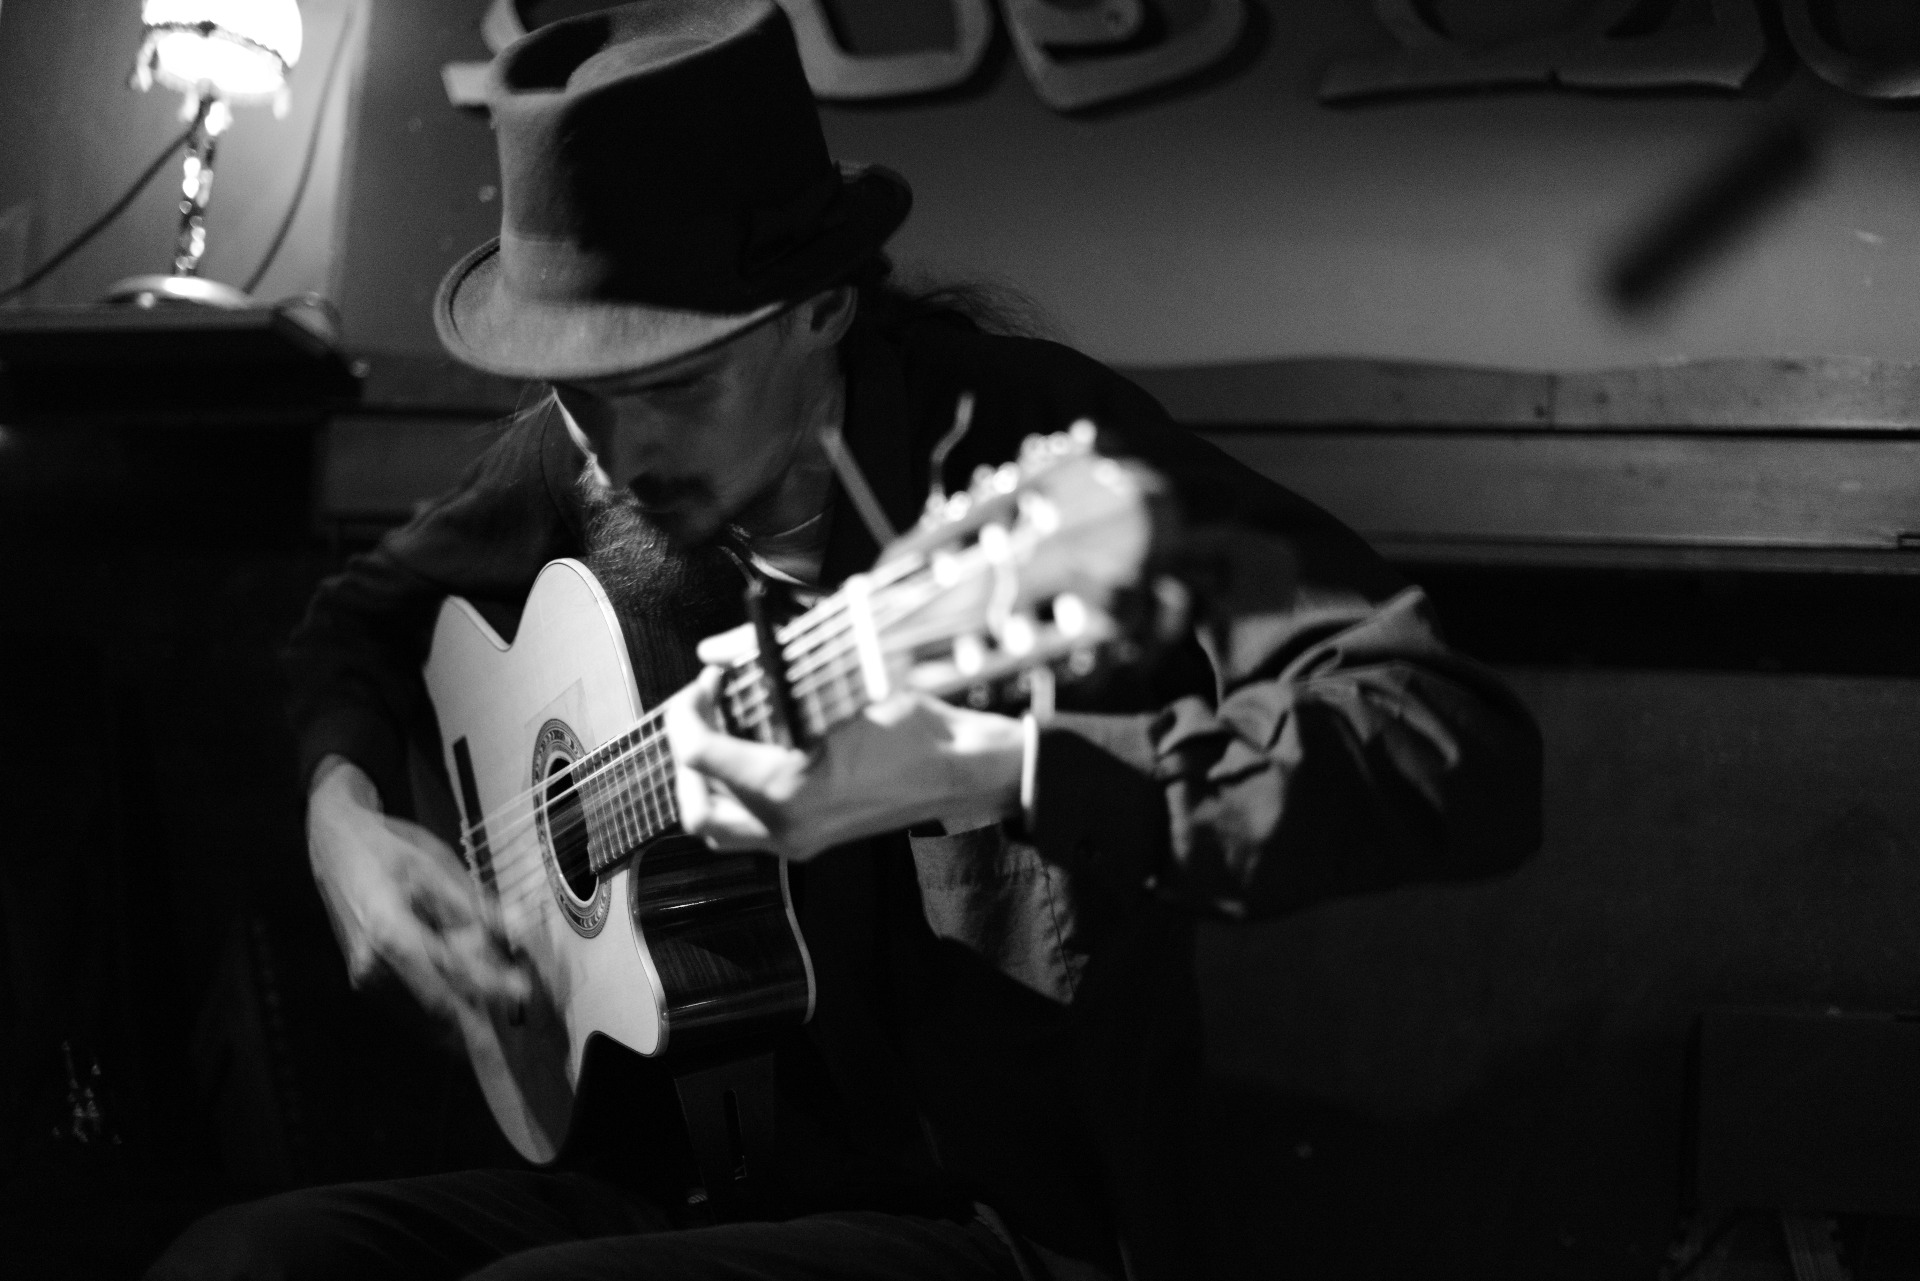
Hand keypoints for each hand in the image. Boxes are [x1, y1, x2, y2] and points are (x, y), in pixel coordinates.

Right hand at [306, 755, 530, 1020]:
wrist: (334, 848)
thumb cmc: (388, 850)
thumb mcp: (437, 868)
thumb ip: (477, 907)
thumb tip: (520, 927)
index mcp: (390, 933)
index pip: (452, 972)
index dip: (491, 986)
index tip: (525, 991)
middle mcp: (372, 967)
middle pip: (437, 1007)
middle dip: (477, 1024)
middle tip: (512, 1031)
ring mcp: (365, 980)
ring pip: (423, 1016)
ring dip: (460, 1022)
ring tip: (496, 1025)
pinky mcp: (365, 984)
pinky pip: (409, 1010)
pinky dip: (440, 1015)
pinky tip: (468, 1014)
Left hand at [665, 669, 1024, 860]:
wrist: (960, 768)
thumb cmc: (912, 728)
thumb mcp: (835, 684)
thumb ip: (763, 664)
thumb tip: (716, 653)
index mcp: (785, 789)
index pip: (698, 754)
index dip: (688, 711)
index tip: (706, 683)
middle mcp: (785, 826)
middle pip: (697, 805)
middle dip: (689, 753)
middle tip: (707, 710)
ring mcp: (798, 842)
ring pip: (719, 826)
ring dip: (709, 781)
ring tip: (725, 734)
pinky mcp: (810, 842)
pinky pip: (750, 830)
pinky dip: (737, 795)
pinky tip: (754, 756)